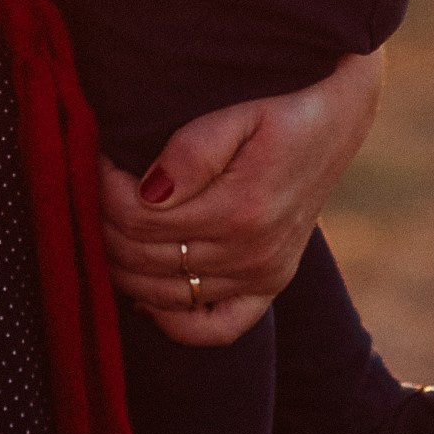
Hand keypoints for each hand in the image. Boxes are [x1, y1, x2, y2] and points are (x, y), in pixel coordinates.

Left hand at [98, 50, 385, 345]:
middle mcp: (252, 254)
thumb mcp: (241, 112)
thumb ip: (193, 150)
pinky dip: (173, 321)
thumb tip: (148, 191)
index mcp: (241, 209)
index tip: (99, 160)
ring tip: (111, 225)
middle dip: (106, 224)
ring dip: (123, 266)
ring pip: (164, 294)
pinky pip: (215, 329)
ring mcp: (262, 276)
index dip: (105, 190)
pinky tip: (146, 296)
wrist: (338, 116)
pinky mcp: (270, 286)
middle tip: (96, 190)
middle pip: (144, 258)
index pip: (140, 218)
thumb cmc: (285, 104)